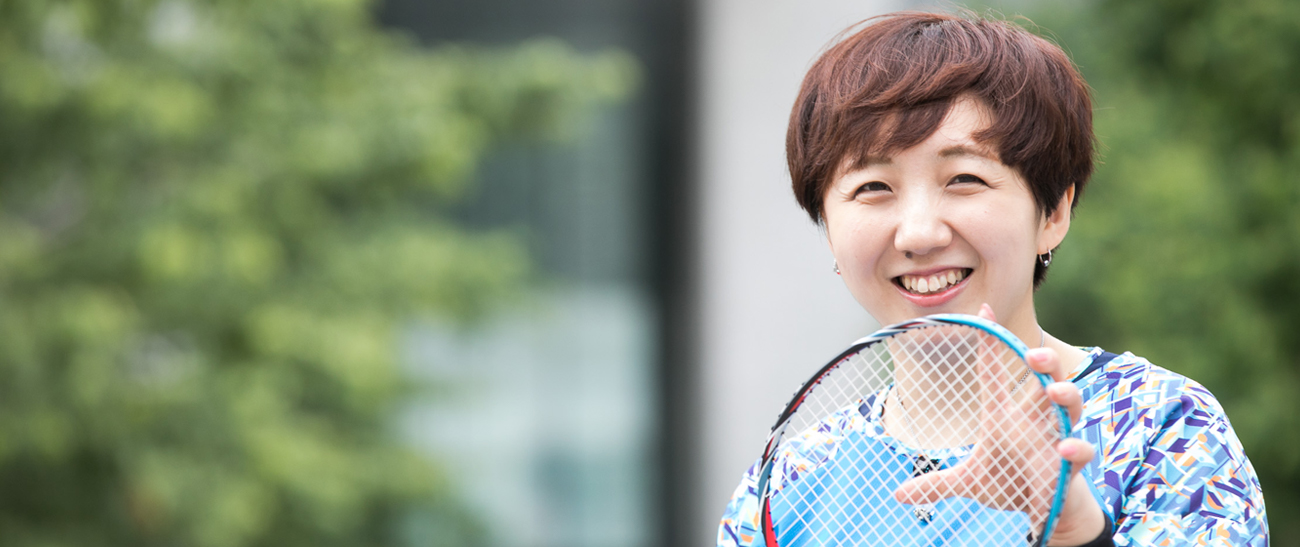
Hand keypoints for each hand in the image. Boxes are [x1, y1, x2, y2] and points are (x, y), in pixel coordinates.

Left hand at [893, 304, 1105, 545]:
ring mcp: (1056, 438)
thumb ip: (937, 485)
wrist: (1045, 512)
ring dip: (1065, 394)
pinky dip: (1075, 448)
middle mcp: (1034, 420)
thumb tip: (898, 494)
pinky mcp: (1071, 465)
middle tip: (1033, 354)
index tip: (984, 307)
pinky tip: (1064, 449)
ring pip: (1070, 404)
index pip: (996, 371)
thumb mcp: (969, 482)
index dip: (992, 340)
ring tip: (1053, 392)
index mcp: (1005, 415)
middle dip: (1044, 362)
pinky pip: (1080, 451)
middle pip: (1045, 378)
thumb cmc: (1011, 482)